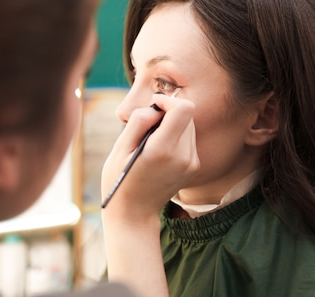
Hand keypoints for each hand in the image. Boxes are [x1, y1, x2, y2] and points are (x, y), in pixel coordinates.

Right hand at [101, 92, 198, 222]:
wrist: (134, 213)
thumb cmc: (120, 178)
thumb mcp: (121, 148)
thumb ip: (139, 122)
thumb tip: (156, 107)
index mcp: (163, 150)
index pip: (184, 109)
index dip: (168, 101)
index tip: (152, 107)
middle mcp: (183, 156)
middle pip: (187, 115)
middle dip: (168, 113)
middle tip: (147, 127)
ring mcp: (191, 163)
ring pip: (189, 125)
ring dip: (173, 125)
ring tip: (152, 141)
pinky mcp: (193, 167)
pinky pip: (189, 139)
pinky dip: (176, 137)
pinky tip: (161, 151)